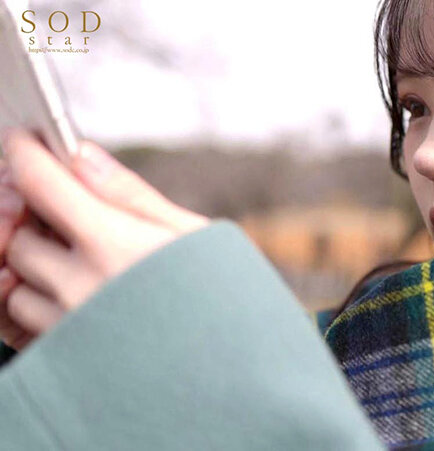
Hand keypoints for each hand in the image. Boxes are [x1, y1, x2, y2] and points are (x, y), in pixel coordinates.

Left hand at [0, 129, 210, 349]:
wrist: (240, 372)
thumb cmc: (227, 302)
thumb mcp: (192, 236)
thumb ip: (130, 195)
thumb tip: (82, 156)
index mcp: (114, 245)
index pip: (41, 183)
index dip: (28, 155)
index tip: (30, 146)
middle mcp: (81, 288)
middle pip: (20, 234)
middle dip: (41, 220)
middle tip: (77, 218)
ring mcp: (68, 329)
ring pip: (18, 284)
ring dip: (41, 268)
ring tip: (90, 270)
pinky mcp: (64, 362)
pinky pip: (24, 326)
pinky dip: (42, 307)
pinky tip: (83, 302)